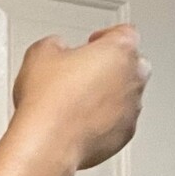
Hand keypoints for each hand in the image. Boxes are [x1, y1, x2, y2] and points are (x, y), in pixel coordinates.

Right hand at [12, 25, 151, 175]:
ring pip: (127, 95)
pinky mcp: (123, 136)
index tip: (94, 41)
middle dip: (113, 65)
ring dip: (109, 94)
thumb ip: (57, 44)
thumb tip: (57, 51)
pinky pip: (119, 122)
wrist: (48, 142)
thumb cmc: (49, 101)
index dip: (107, 35)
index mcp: (120, 50)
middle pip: (133, 64)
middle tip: (87, 70)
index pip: (126, 32)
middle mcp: (132, 79)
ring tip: (79, 99)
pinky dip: (105, 120)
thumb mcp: (41, 53)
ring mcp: (131, 110)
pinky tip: (80, 121)